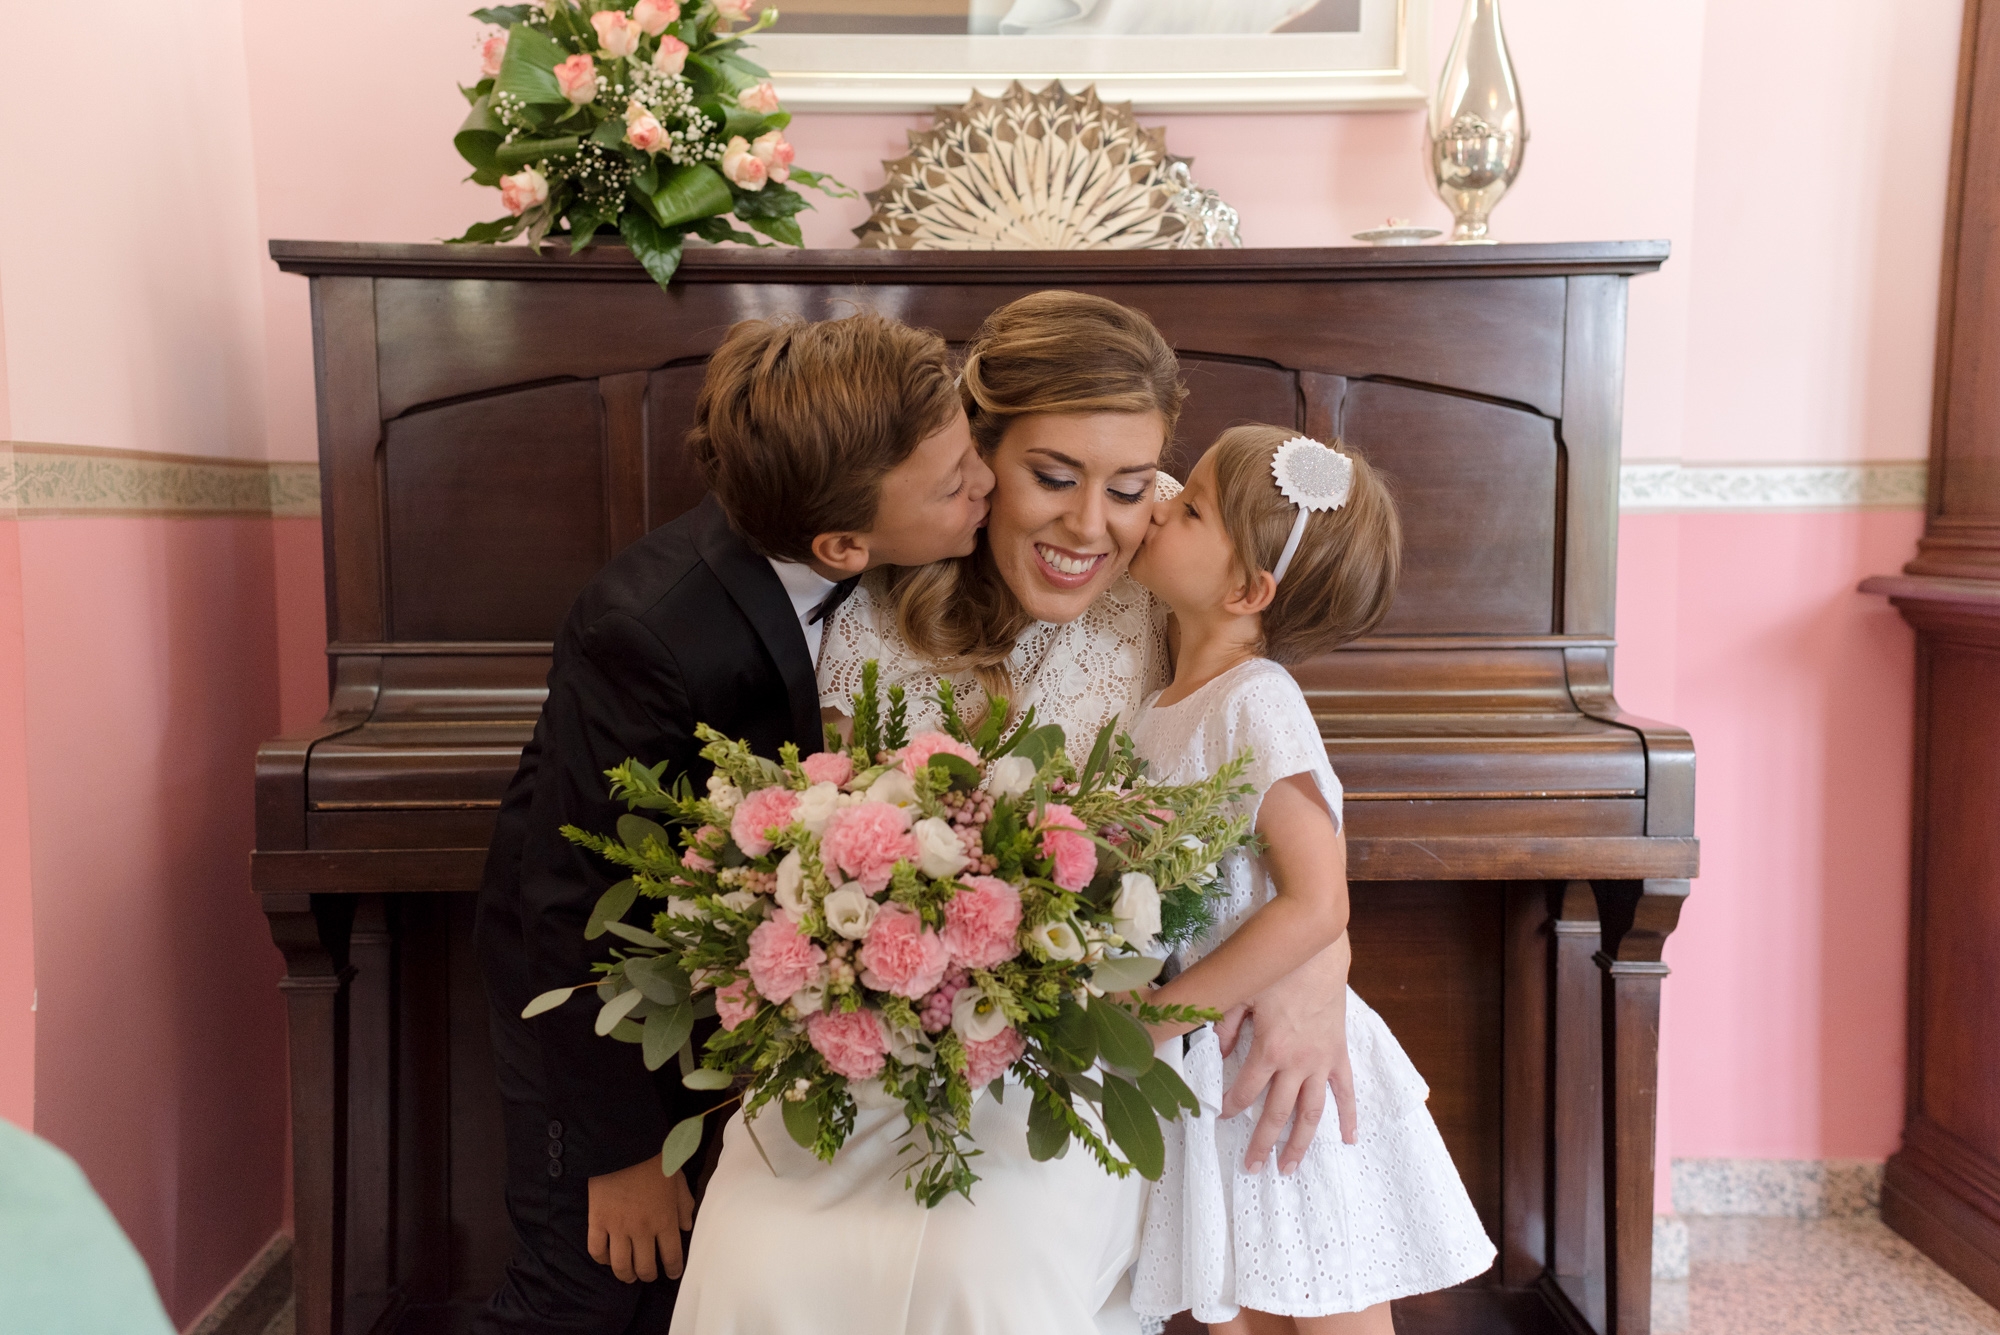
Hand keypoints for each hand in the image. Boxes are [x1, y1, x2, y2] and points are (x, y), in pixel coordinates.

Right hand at [587, 1154, 696, 1282]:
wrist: (624, 1145)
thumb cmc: (655, 1159)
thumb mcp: (678, 1180)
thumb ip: (684, 1205)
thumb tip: (685, 1227)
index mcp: (665, 1220)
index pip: (672, 1257)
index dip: (673, 1269)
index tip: (672, 1273)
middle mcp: (642, 1229)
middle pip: (645, 1267)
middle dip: (648, 1275)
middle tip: (648, 1274)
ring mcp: (618, 1227)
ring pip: (621, 1266)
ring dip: (626, 1275)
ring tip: (629, 1274)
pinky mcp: (597, 1221)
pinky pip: (597, 1251)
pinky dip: (602, 1259)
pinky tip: (608, 1258)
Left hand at [1219, 936, 1358, 1172]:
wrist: (1319, 949)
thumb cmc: (1278, 967)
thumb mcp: (1242, 992)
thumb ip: (1225, 1025)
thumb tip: (1216, 1052)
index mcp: (1269, 1049)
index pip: (1245, 1090)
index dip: (1231, 1106)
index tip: (1220, 1116)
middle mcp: (1297, 1063)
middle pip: (1277, 1113)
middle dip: (1263, 1142)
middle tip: (1252, 1167)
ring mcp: (1321, 1062)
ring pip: (1311, 1112)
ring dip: (1301, 1142)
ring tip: (1290, 1167)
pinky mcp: (1338, 1054)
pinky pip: (1345, 1091)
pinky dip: (1348, 1116)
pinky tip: (1347, 1139)